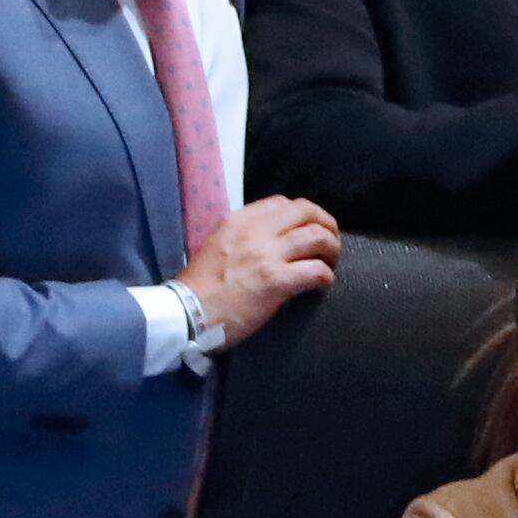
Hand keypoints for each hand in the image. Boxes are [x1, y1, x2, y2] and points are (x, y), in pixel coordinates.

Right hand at [180, 196, 342, 343]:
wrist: (186, 314)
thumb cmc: (201, 285)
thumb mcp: (218, 244)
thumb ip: (245, 235)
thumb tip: (274, 236)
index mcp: (238, 220)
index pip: (282, 203)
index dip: (303, 214)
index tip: (308, 228)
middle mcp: (254, 232)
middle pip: (307, 212)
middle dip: (326, 225)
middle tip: (329, 243)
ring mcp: (266, 255)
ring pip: (318, 238)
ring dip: (331, 250)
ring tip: (329, 263)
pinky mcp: (276, 281)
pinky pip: (316, 270)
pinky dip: (326, 277)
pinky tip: (321, 284)